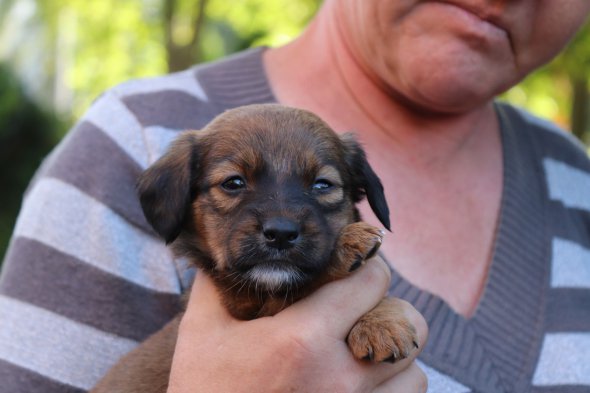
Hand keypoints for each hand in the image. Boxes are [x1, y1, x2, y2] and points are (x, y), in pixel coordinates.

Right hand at [167, 257, 427, 391]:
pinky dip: (393, 390)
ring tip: (364, 354)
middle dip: (390, 311)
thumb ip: (214, 287)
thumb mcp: (200, 334)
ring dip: (396, 357)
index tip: (354, 269)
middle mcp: (340, 377)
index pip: (371, 282)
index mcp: (303, 338)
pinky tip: (364, 384)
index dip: (367, 267)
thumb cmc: (203, 392)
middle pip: (408, 325)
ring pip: (414, 372)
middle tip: (362, 314)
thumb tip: (219, 257)